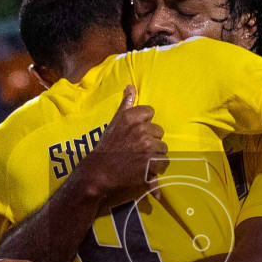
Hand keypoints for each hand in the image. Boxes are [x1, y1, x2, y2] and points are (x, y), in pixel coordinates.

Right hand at [75, 87, 165, 206]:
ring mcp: (146, 147)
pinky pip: (164, 162)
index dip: (145, 125)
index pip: (150, 112)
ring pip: (163, 148)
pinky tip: (145, 170)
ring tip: (140, 160)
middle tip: (137, 150)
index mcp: (130, 117)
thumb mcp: (114, 123)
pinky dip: (156, 168)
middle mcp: (139, 130)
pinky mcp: (150, 163)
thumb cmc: (106, 149)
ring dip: (155, 155)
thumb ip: (125, 105)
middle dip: (151, 141)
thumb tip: (130, 86)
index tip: (135, 134)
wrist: (98, 174)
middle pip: (159, 132)